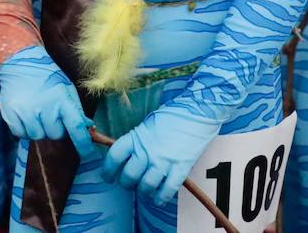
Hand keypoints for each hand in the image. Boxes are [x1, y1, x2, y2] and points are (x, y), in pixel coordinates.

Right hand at [0, 45, 93, 157]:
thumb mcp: (67, 90)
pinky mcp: (11, 115)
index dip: (84, 144)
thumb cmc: (48, 78)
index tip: (89, 154)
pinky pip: (21, 135)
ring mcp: (26, 112)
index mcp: (62, 100)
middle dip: (56, 128)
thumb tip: (88, 130)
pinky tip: (25, 113)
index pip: (76, 128)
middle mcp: (45, 107)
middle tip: (51, 114)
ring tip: (37, 112)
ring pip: (38, 136)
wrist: (21, 63)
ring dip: (39, 129)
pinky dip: (24, 128)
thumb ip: (77, 111)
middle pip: (56, 135)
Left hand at [103, 101, 219, 203]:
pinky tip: (160, 198)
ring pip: (146, 186)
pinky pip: (167, 190)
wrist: (198, 109)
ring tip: (146, 189)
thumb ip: (138, 140)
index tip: (108, 177)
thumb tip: (129, 156)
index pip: (114, 156)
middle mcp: (147, 150)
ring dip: (144, 191)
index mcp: (137, 136)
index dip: (108, 170)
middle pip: (128, 176)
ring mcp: (164, 160)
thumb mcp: (149, 123)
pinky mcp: (180, 167)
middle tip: (130, 183)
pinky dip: (161, 197)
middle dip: (127, 183)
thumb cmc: (174, 114)